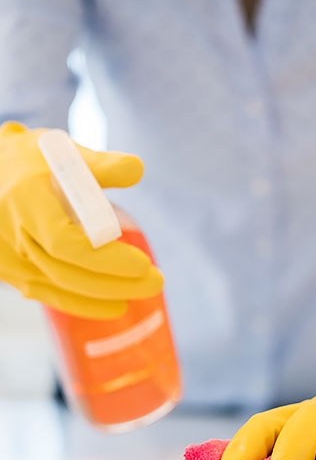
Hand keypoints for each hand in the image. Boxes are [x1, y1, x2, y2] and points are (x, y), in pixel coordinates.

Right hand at [0, 122, 162, 317]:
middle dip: (115, 282)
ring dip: (104, 295)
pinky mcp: (10, 272)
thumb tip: (137, 170)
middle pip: (67, 272)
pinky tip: (113, 306)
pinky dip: (82, 304)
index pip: (66, 243)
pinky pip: (48, 295)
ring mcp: (8, 258)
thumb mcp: (64, 152)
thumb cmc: (31, 161)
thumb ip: (101, 164)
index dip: (105, 259)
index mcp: (26, 201)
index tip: (142, 264)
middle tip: (156, 282)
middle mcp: (13, 234)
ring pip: (59, 288)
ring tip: (143, 292)